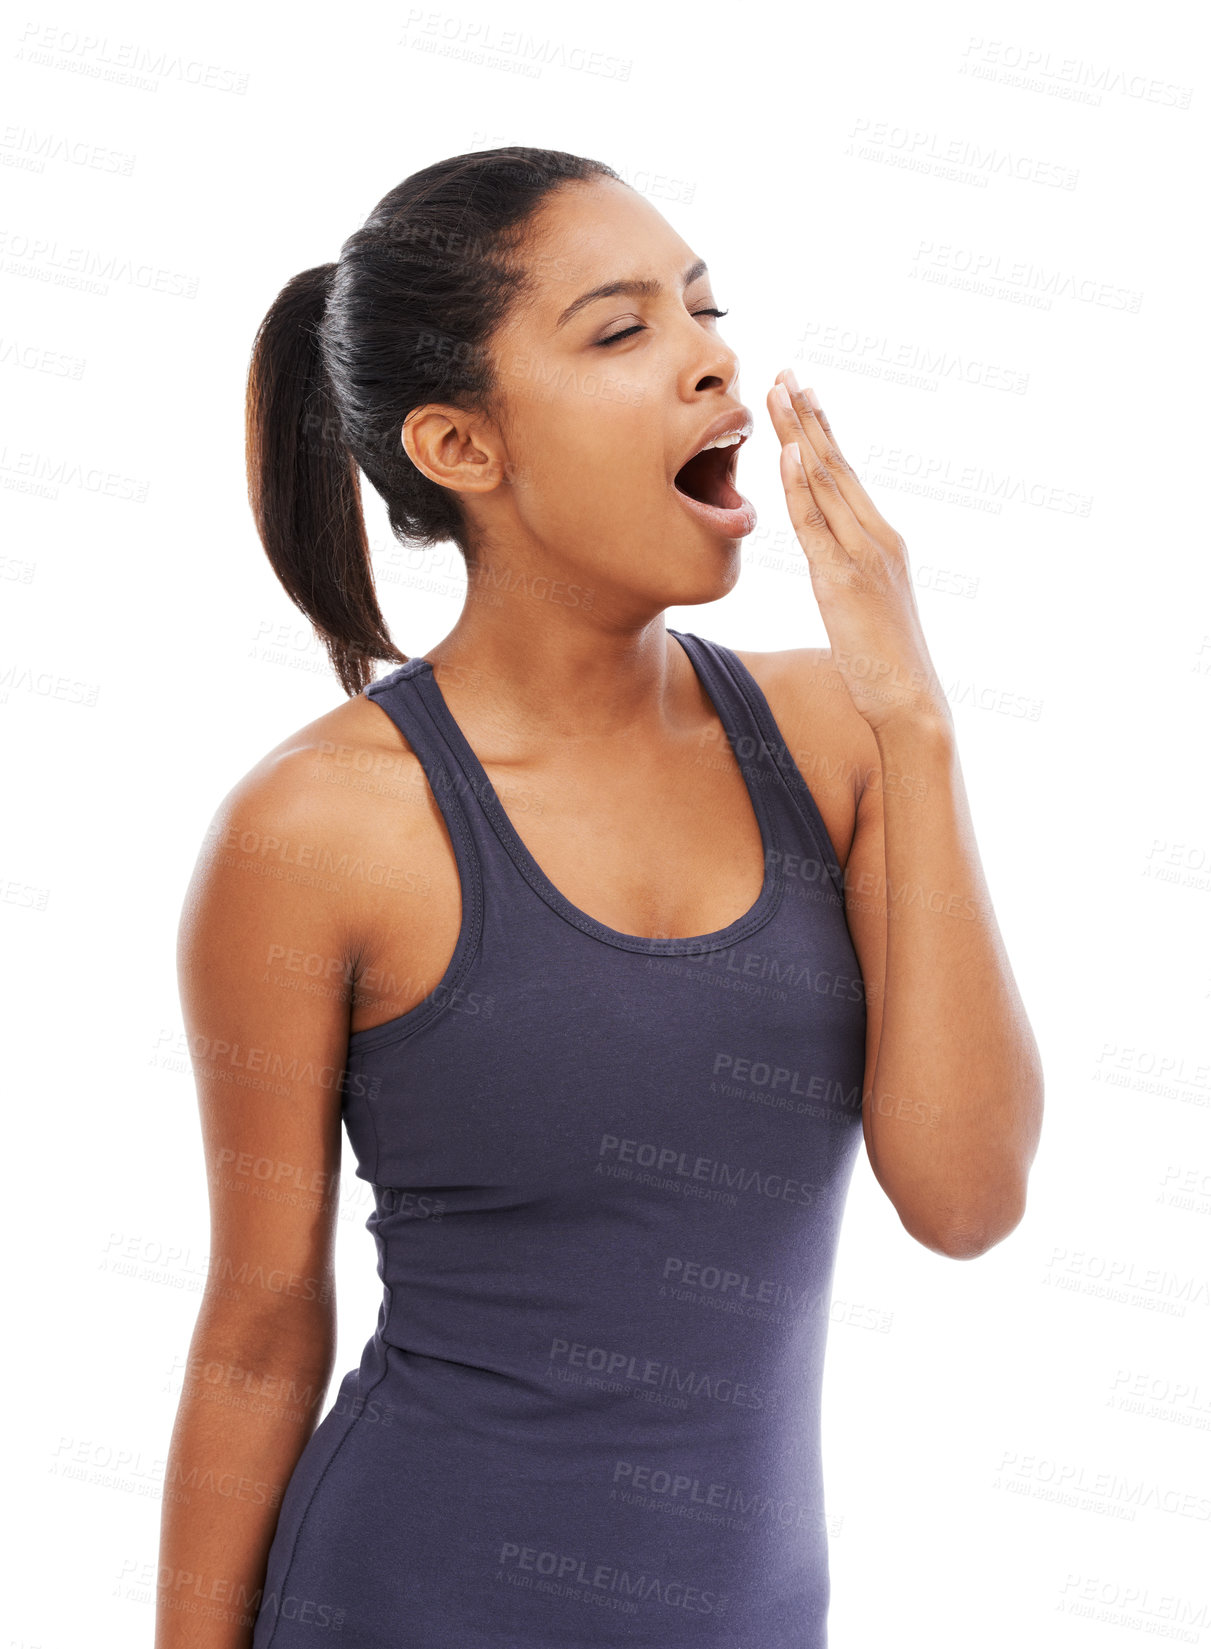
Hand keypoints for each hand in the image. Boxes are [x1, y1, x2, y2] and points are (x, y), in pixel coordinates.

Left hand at [766, 370, 950, 734]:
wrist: (910, 701)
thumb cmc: (885, 667)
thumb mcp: (863, 610)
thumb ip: (845, 578)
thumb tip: (826, 568)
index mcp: (881, 541)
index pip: (845, 476)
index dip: (821, 433)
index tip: (800, 395)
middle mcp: (876, 537)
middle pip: (836, 464)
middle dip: (808, 416)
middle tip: (786, 373)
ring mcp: (863, 555)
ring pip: (826, 482)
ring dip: (801, 433)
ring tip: (779, 392)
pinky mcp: (844, 579)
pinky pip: (818, 524)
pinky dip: (803, 485)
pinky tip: (791, 451)